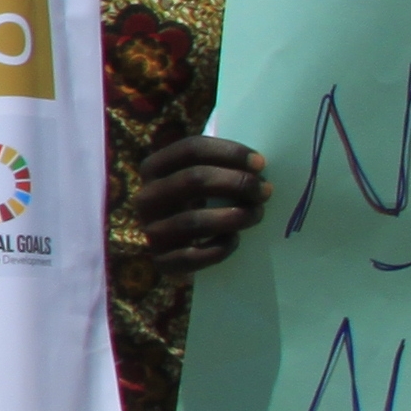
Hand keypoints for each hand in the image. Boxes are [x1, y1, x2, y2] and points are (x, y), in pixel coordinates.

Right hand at [133, 131, 271, 276]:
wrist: (180, 249)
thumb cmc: (200, 204)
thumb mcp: (198, 177)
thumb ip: (216, 164)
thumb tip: (256, 163)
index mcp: (154, 168)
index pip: (190, 149)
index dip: (229, 153)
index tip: (260, 163)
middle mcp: (146, 197)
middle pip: (194, 180)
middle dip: (237, 183)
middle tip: (264, 190)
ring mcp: (151, 230)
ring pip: (195, 220)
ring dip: (235, 216)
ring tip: (257, 214)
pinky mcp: (161, 261)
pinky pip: (194, 256)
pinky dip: (220, 248)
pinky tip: (235, 240)